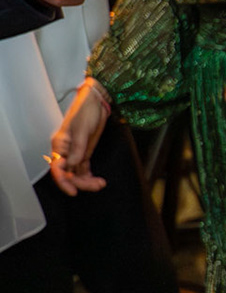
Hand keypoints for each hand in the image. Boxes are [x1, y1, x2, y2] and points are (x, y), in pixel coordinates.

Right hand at [50, 78, 112, 194]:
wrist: (96, 101)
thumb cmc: (86, 111)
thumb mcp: (83, 129)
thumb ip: (78, 148)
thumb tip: (73, 165)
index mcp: (60, 145)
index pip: (57, 168)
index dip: (63, 182)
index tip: (73, 191)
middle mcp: (65, 151)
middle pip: (68, 173)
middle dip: (80, 182)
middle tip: (97, 185)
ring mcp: (75, 153)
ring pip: (76, 173)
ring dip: (86, 181)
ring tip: (101, 184)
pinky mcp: (84, 152)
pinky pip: (84, 169)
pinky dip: (90, 176)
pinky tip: (98, 181)